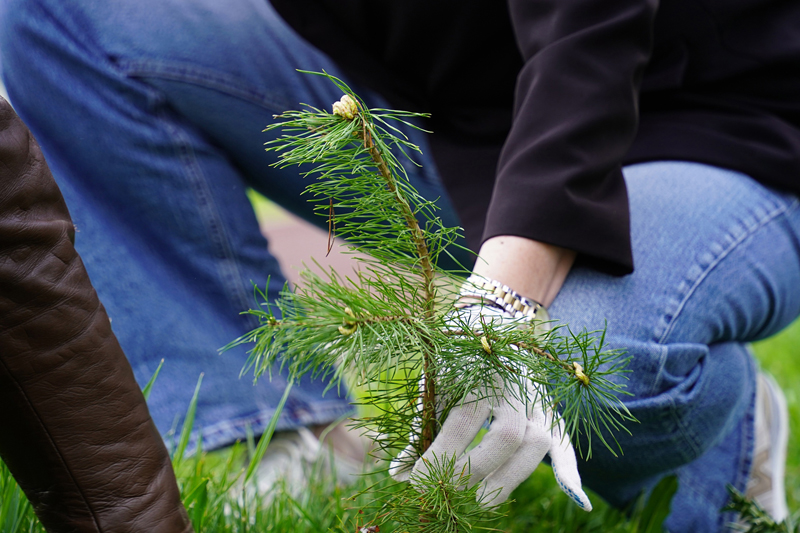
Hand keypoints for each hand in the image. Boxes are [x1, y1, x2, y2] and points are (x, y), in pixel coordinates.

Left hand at [389, 301, 591, 509]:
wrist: (489, 322)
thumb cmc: (453, 358)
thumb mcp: (433, 383)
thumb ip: (420, 426)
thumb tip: (399, 474)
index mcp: (479, 368)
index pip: (462, 421)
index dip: (439, 455)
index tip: (416, 480)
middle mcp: (513, 381)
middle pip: (506, 436)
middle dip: (473, 471)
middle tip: (446, 490)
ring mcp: (537, 395)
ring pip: (538, 443)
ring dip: (509, 478)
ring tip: (480, 501)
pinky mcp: (549, 408)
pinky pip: (565, 440)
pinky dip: (570, 470)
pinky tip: (576, 499)